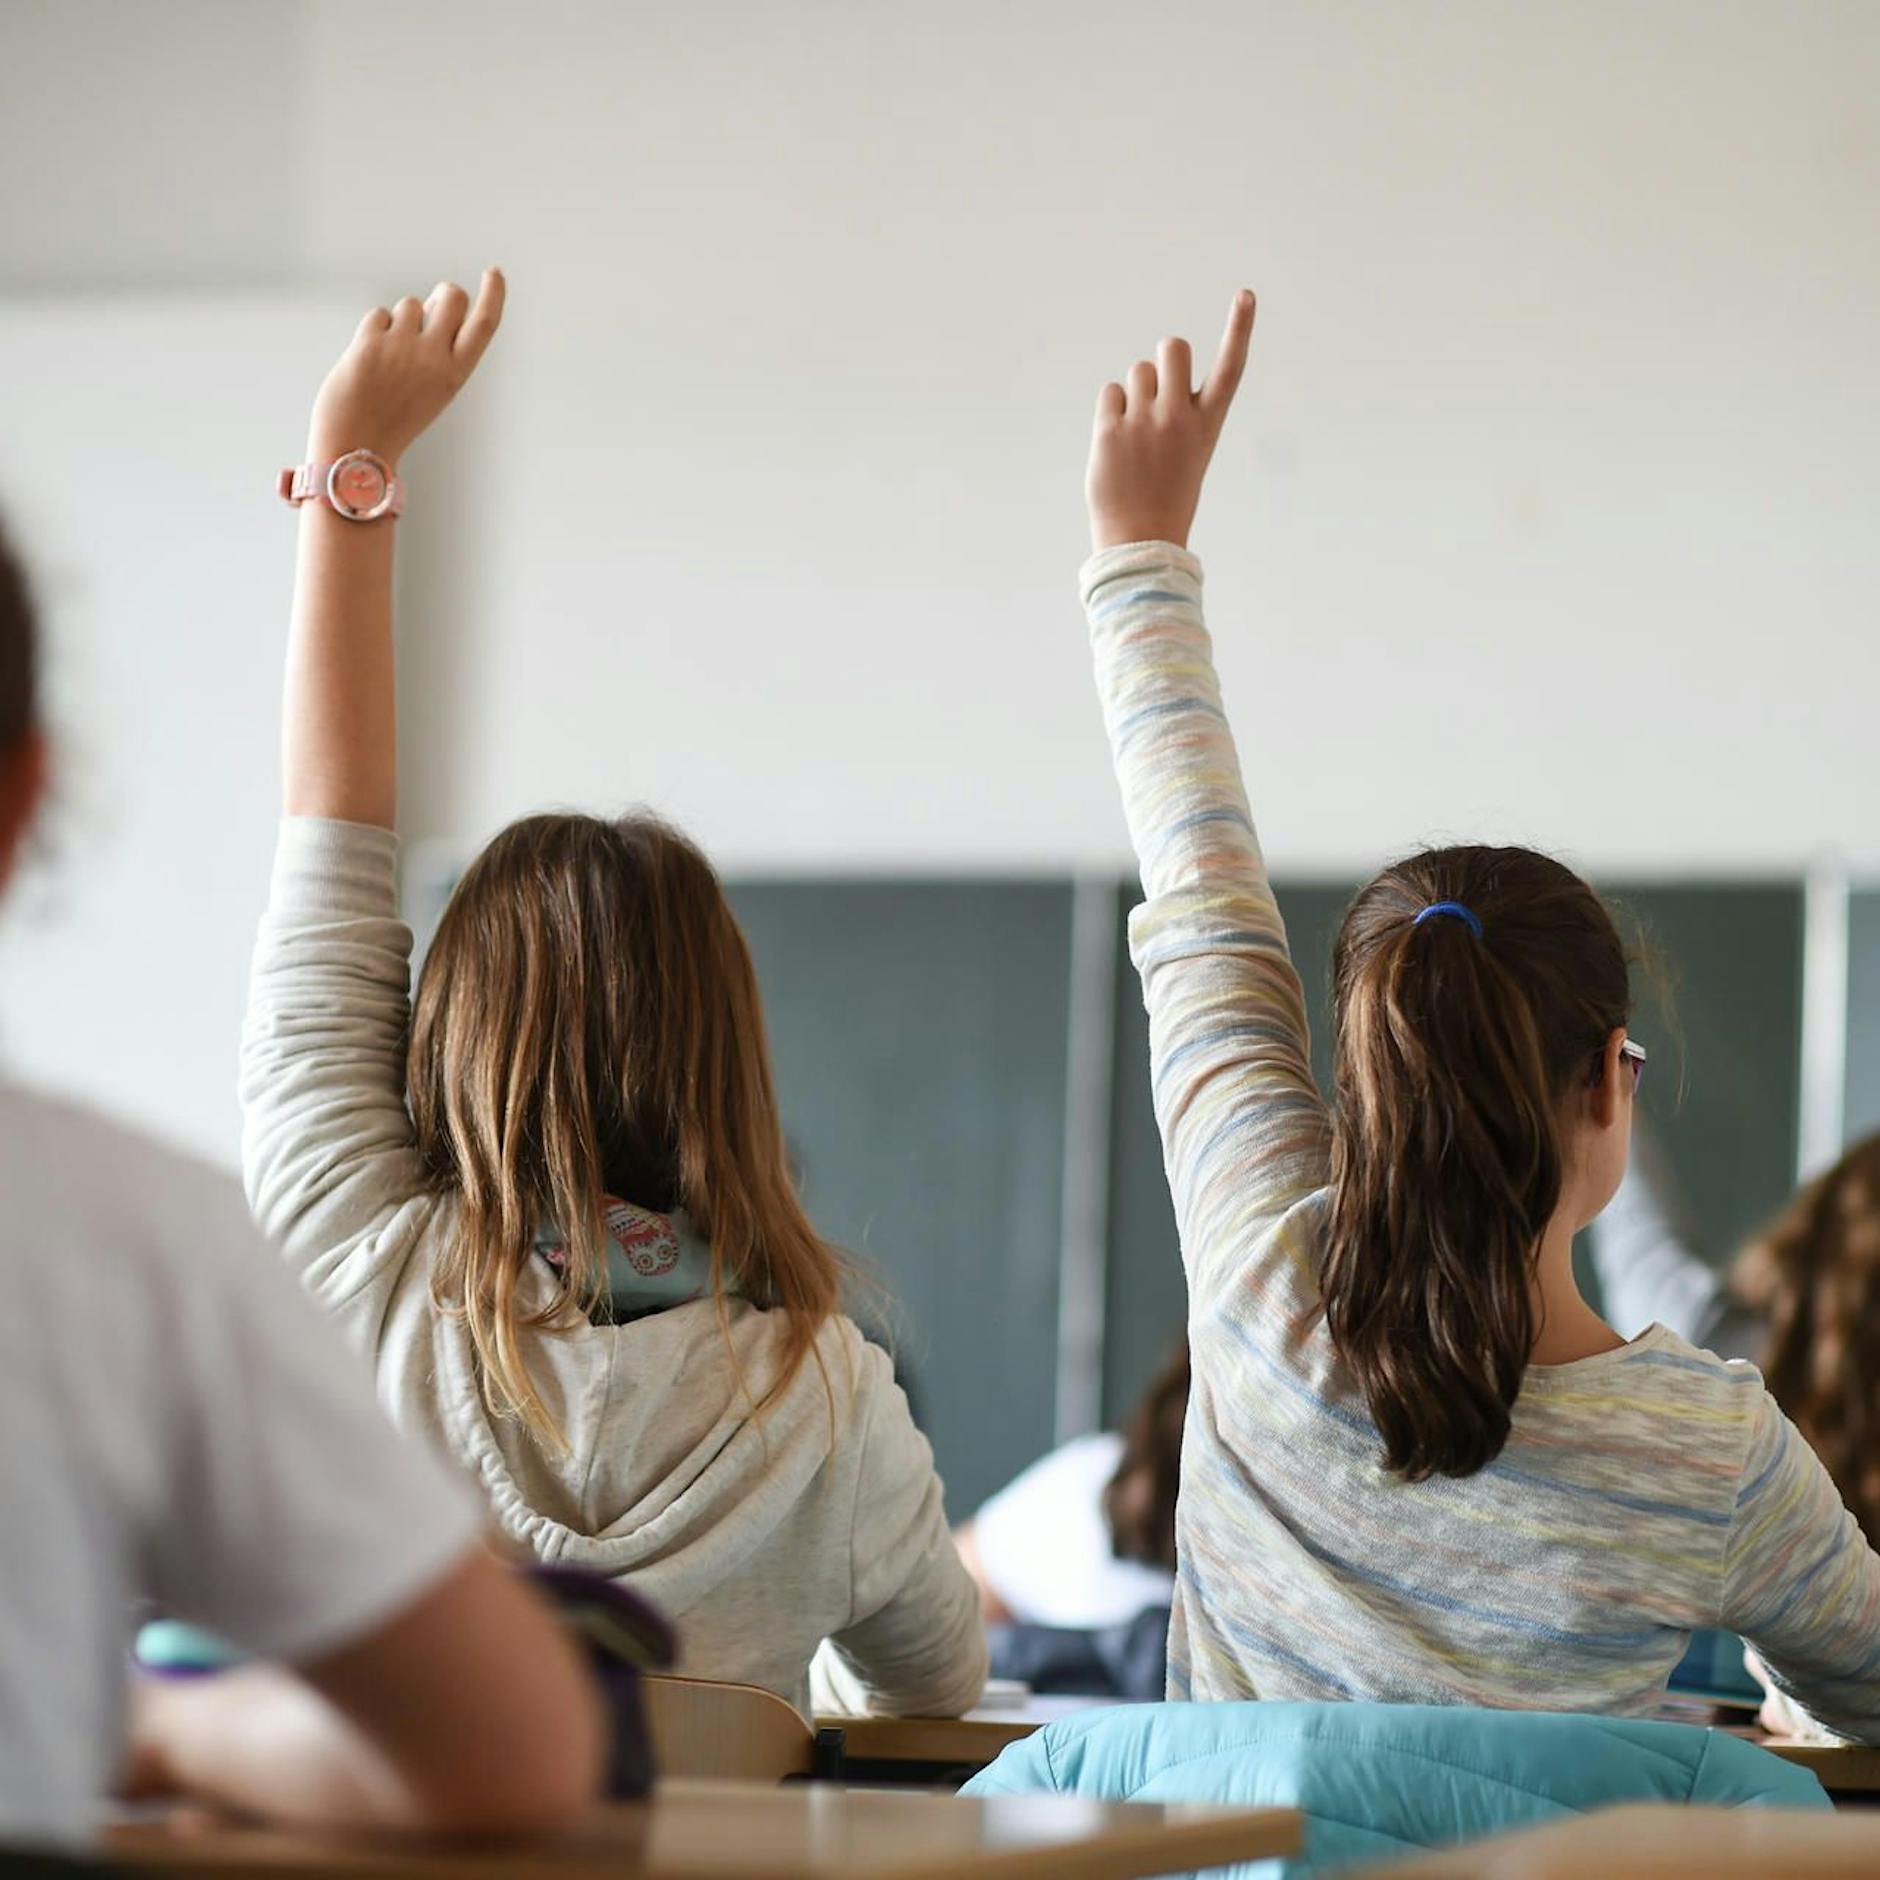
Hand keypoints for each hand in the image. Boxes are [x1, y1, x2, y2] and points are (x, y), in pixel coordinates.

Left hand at [308, 268, 505, 467]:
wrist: (356, 446)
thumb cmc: (395, 416)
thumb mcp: (432, 386)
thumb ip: (441, 345)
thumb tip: (440, 299)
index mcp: (454, 374)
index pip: (484, 325)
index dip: (493, 295)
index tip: (495, 273)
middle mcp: (434, 357)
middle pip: (452, 296)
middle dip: (444, 294)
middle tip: (434, 308)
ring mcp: (402, 348)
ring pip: (409, 305)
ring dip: (401, 321)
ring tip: (390, 357)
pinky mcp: (370, 342)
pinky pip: (378, 315)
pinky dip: (374, 331)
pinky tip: (369, 359)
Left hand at [1086, 288, 1254, 551]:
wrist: (1140, 539)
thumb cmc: (1166, 494)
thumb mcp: (1188, 450)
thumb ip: (1178, 409)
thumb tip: (1149, 375)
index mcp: (1208, 423)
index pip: (1231, 367)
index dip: (1240, 328)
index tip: (1246, 294)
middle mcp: (1179, 417)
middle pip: (1173, 347)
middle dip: (1164, 359)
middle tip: (1158, 393)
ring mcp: (1145, 422)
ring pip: (1138, 370)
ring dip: (1136, 391)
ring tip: (1137, 433)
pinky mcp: (1111, 430)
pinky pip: (1111, 392)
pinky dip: (1112, 410)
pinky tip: (1118, 441)